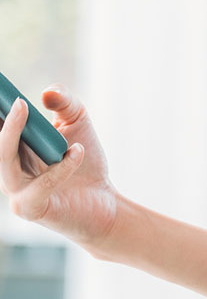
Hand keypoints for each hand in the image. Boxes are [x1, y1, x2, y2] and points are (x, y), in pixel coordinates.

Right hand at [0, 86, 119, 254]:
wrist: (105, 200)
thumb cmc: (86, 161)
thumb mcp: (78, 122)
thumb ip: (65, 103)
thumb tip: (46, 93)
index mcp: (13, 147)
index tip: (1, 91)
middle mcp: (8, 168)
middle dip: (1, 122)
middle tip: (15, 100)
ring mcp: (16, 190)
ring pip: (5, 161)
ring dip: (16, 134)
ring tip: (28, 110)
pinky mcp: (32, 208)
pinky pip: (41, 185)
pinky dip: (60, 167)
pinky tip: (77, 151)